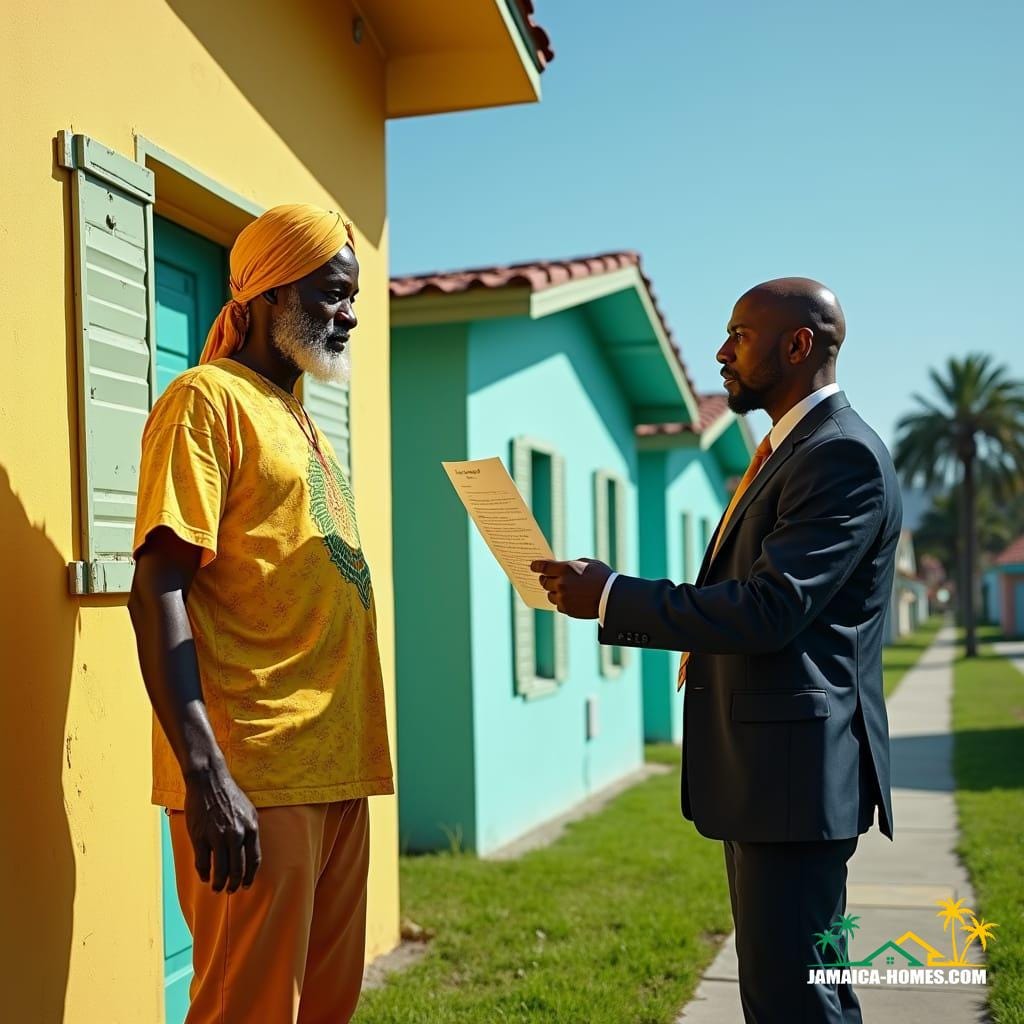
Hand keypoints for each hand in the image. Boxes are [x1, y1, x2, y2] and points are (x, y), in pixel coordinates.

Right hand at [184, 762, 260, 892]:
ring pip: (220, 870)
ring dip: (219, 884)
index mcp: (251, 828)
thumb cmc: (230, 795)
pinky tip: (205, 877)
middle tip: (231, 891)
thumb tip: (249, 853)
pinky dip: (204, 874)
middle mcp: (237, 834)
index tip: (246, 885)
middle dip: (234, 884)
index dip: (250, 876)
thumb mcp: (249, 811)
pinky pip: (203, 863)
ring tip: (217, 889)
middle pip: (238, 869)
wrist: (209, 781)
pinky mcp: (200, 837)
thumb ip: (250, 831)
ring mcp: (218, 837)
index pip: (254, 860)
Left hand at [531, 557, 611, 618]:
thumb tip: (562, 568)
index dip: (536, 566)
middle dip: (544, 579)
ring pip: (550, 595)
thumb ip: (571, 565)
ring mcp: (563, 598)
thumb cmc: (602, 576)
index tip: (532, 566)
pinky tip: (568, 598)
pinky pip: (558, 605)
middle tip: (546, 578)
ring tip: (560, 589)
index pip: (543, 567)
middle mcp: (561, 583)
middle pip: (544, 582)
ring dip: (553, 591)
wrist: (612, 597)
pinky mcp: (567, 609)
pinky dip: (561, 601)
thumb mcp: (587, 563)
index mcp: (566, 569)